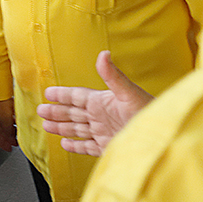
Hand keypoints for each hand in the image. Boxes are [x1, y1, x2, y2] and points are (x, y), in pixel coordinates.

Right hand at [0, 98, 16, 151]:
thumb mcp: (5, 120)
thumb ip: (8, 131)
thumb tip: (10, 139)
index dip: (3, 144)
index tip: (9, 148)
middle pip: (0, 131)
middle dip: (8, 137)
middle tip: (16, 142)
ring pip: (4, 124)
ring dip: (11, 129)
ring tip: (19, 132)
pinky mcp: (2, 105)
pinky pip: (8, 116)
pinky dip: (12, 121)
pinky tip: (18, 121)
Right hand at [37, 51, 152, 156]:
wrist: (162, 138)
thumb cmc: (150, 113)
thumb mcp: (129, 93)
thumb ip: (113, 76)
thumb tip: (103, 54)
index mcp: (102, 102)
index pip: (76, 96)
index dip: (61, 95)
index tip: (48, 93)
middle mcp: (101, 117)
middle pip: (73, 113)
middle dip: (56, 112)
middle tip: (40, 110)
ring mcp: (104, 132)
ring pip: (77, 129)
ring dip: (62, 127)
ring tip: (47, 126)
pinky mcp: (108, 147)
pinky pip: (87, 146)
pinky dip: (75, 146)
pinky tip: (66, 144)